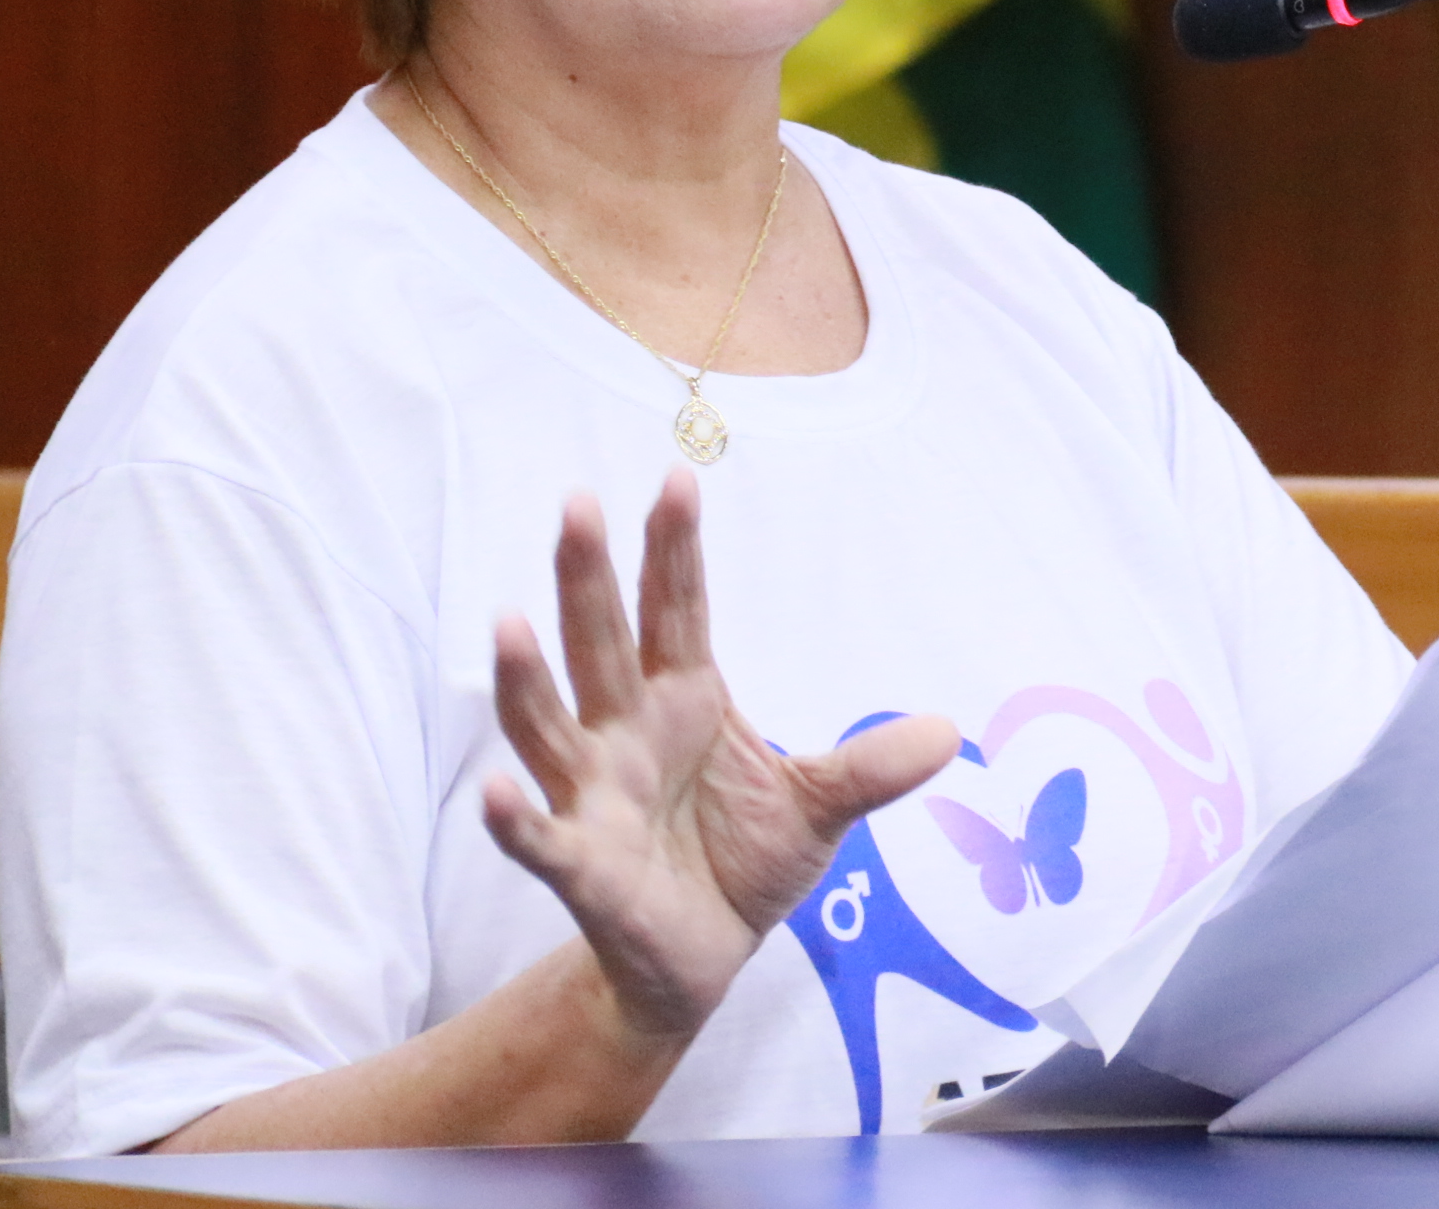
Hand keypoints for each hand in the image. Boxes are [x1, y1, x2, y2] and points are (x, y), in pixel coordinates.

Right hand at [484, 469, 956, 1042]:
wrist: (703, 961)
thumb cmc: (742, 864)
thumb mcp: (817, 807)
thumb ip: (869, 768)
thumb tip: (945, 730)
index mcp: (684, 702)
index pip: (676, 610)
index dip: (673, 549)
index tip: (677, 478)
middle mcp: (626, 735)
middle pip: (600, 643)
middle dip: (586, 578)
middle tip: (577, 503)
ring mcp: (594, 797)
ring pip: (550, 725)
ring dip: (527, 678)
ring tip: (509, 620)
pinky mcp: (583, 869)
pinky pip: (541, 839)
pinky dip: (515, 819)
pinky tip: (493, 792)